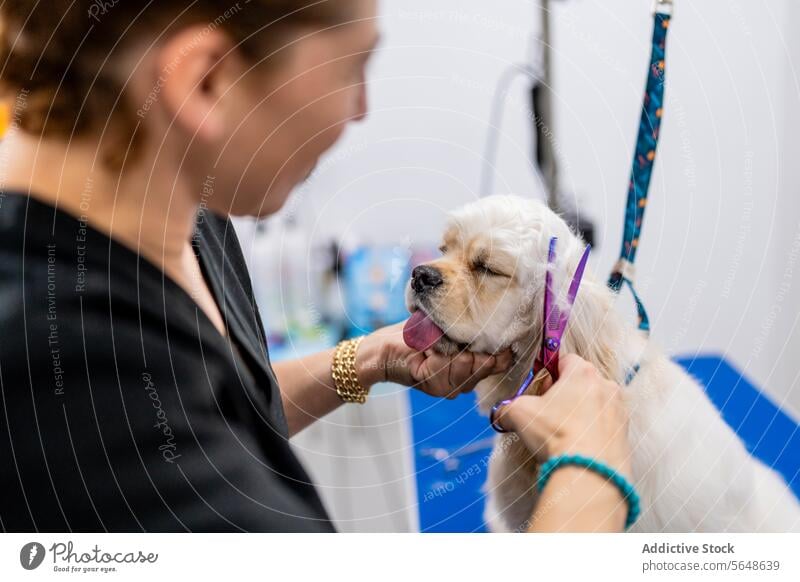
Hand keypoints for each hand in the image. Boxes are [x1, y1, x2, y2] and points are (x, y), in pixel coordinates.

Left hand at [356, 321, 512, 398]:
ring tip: (434, 341)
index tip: (487, 328)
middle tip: (448, 335)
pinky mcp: (434, 384)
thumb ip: (472, 331)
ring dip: (451, 345)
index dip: (499, 345)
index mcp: (472, 369)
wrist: (383, 347)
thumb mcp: (449, 328)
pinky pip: (447, 363)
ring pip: (468, 362)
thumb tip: (499, 318)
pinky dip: (436, 348)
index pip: (502, 361)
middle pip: (488, 361)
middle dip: (472, 342)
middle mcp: (465, 383)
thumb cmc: (416, 334)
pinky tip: (426, 347)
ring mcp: (450, 386)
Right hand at [494, 354, 630, 476]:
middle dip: (565, 394)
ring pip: (595, 403)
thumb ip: (507, 407)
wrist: (589, 472)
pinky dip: (593, 431)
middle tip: (549, 413)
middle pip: (581, 381)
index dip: (548, 374)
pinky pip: (605, 425)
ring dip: (581, 413)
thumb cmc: (557, 434)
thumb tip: (501, 413)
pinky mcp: (625, 433)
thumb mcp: (519, 414)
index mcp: (582, 373)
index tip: (540, 390)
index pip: (564, 359)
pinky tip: (578, 445)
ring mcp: (619, 410)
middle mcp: (606, 386)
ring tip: (564, 433)